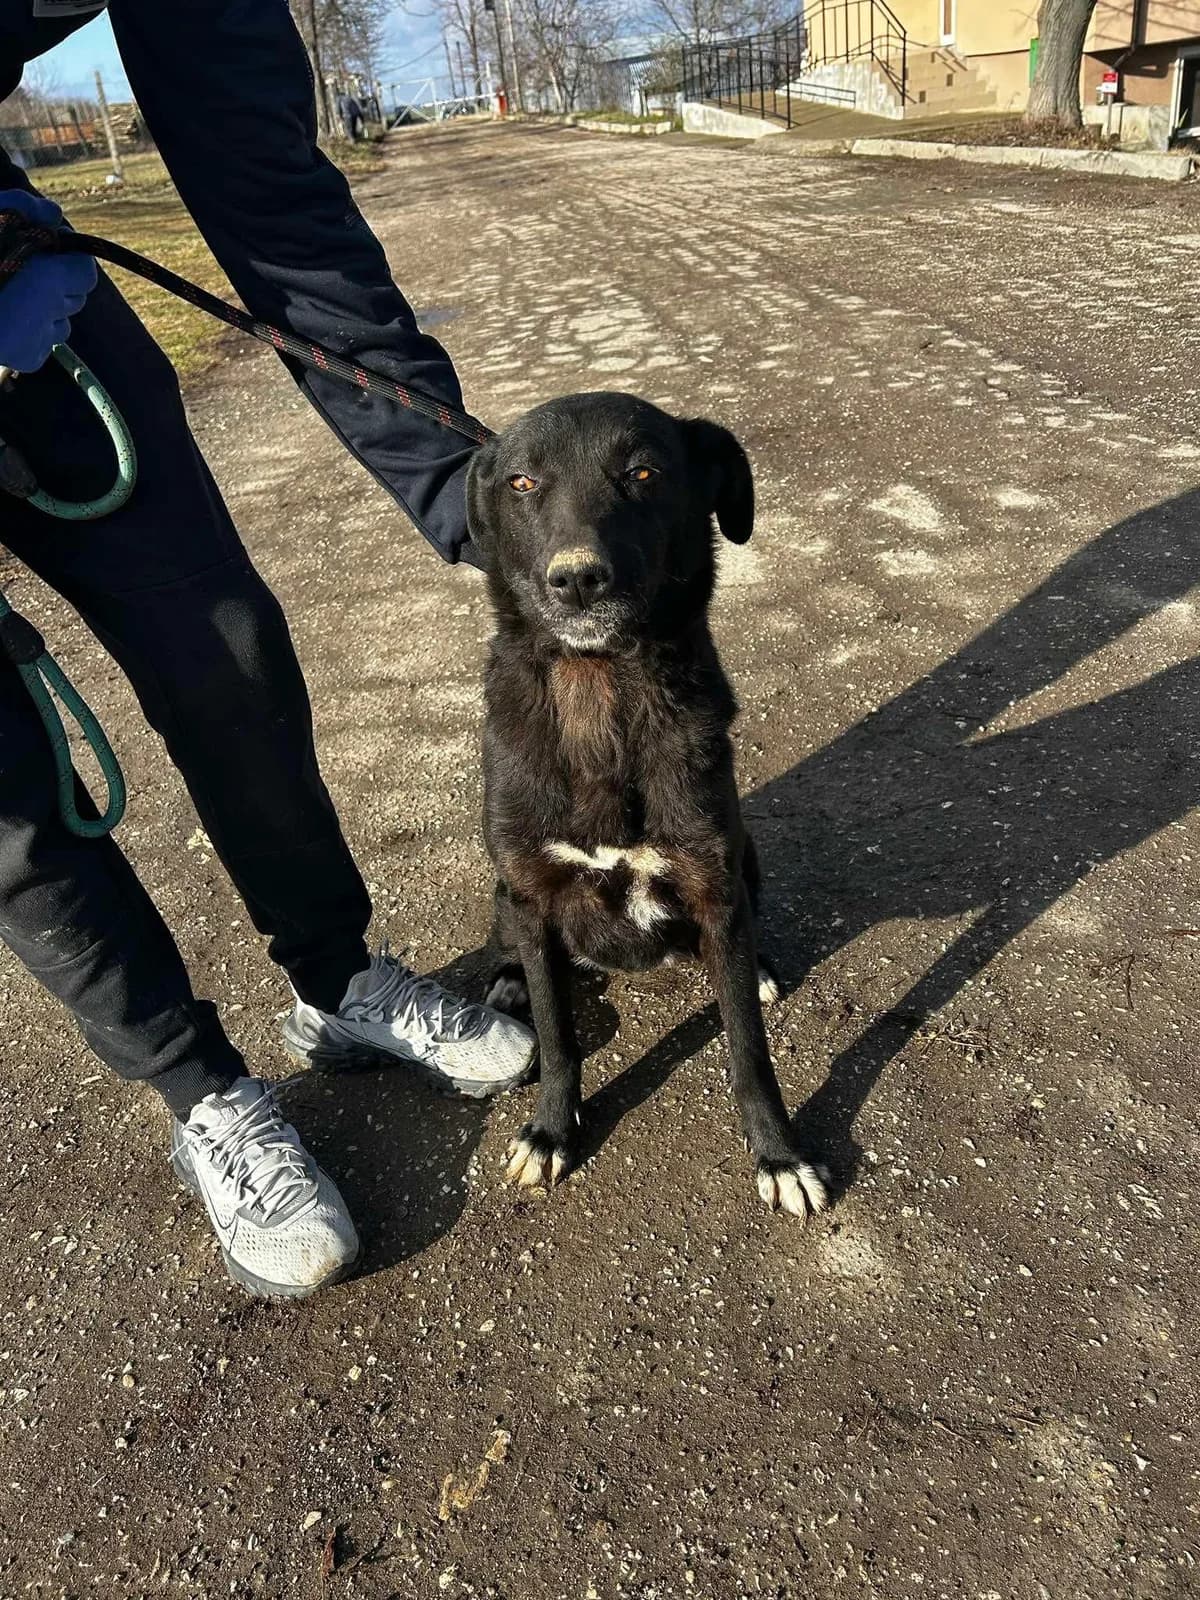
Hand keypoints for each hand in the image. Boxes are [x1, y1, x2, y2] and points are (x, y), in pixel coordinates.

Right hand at [0, 191, 96, 372]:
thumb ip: (26, 209)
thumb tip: (54, 215)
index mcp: (48, 277)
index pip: (86, 272)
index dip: (70, 259)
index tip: (49, 250)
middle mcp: (51, 313)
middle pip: (75, 298)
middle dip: (57, 285)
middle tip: (23, 273)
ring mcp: (39, 340)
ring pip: (60, 323)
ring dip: (44, 311)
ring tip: (10, 298)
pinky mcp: (28, 360)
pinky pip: (42, 343)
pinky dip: (29, 333)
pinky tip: (3, 321)